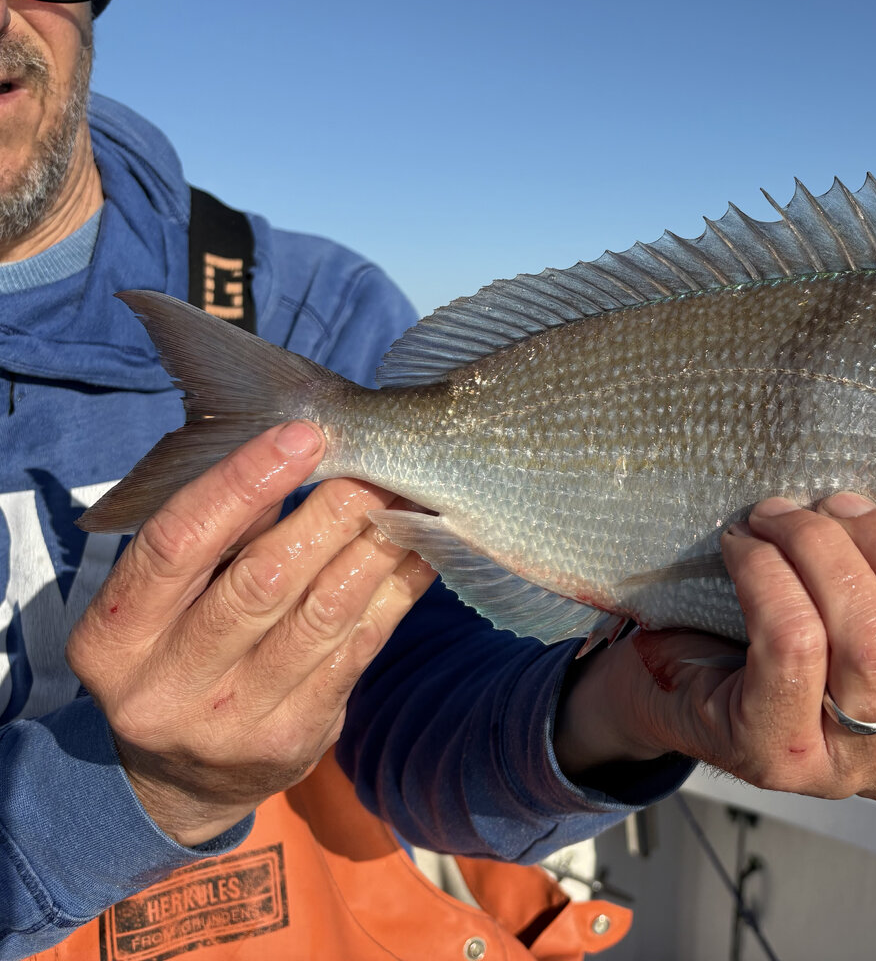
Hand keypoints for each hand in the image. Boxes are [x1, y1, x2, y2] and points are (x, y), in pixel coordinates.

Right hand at [66, 421, 435, 845]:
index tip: (302, 435)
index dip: (242, 482)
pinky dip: (395, 592)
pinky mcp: (296, 739)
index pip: (177, 543)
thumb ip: (219, 536)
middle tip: (376, 464)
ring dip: (372, 547)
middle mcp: (165, 686)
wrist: (181, 782)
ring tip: (404, 498)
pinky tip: (419, 552)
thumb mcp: (165, 601)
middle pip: (262, 581)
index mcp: (114, 637)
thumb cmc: (175, 655)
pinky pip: (358, 650)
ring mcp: (232, 721)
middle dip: (328, 513)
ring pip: (321, 615)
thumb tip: (295, 453)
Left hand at [555, 493, 875, 800]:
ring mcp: (837, 767)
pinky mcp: (769, 752)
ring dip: (826, 552)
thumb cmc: (767, 631)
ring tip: (783, 516)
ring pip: (874, 643)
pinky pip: (794, 644)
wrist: (662, 685)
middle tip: (837, 504)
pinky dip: (770, 573)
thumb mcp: (855, 607)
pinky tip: (746, 543)